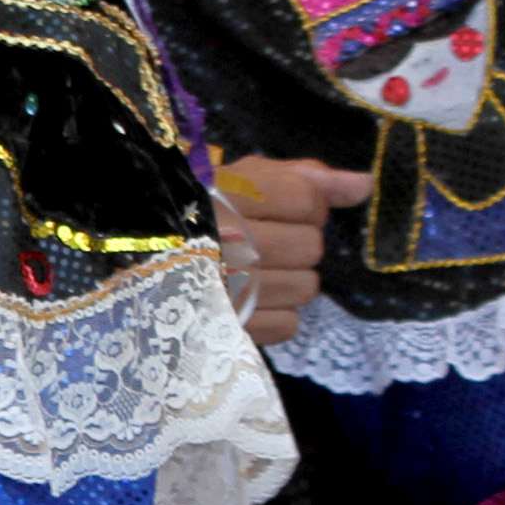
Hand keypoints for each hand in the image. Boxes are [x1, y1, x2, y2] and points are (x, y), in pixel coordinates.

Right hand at [213, 153, 372, 349]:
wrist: (141, 257)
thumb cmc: (201, 212)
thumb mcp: (243, 180)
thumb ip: (304, 177)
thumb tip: (363, 186)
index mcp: (223, 196)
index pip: (305, 200)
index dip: (306, 203)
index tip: (280, 206)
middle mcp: (225, 242)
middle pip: (310, 246)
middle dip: (298, 242)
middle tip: (266, 241)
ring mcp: (226, 288)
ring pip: (305, 287)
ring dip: (290, 280)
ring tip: (258, 271)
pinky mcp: (228, 327)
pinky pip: (288, 324)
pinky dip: (277, 314)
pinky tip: (253, 299)